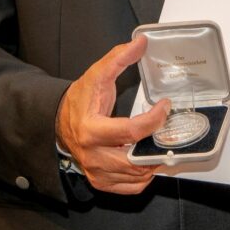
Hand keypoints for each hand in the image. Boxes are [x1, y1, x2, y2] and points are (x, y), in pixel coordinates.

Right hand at [55, 36, 169, 193]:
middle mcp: (92, 155)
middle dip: (157, 146)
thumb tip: (141, 42)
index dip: (154, 119)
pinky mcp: (100, 181)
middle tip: (170, 131)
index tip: (165, 106)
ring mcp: (96, 171)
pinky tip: (149, 160)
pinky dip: (144, 177)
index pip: (131, 132)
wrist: (59, 122)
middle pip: (135, 160)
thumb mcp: (96, 75)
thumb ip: (118, 58)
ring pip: (135, 176)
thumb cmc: (79, 100)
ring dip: (153, 161)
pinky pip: (129, 187)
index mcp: (90, 130)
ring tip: (163, 143)